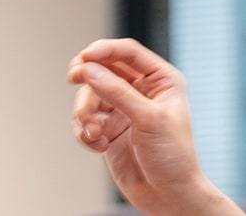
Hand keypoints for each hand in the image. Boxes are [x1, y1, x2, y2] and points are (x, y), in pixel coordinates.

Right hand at [69, 38, 243, 215]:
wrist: (169, 194)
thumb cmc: (172, 156)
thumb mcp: (148, 119)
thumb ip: (117, 92)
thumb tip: (89, 70)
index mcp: (162, 79)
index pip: (128, 52)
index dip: (104, 49)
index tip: (84, 57)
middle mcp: (142, 90)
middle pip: (104, 69)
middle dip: (87, 76)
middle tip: (73, 77)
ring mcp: (124, 109)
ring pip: (90, 96)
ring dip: (85, 113)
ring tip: (93, 133)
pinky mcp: (110, 129)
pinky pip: (85, 121)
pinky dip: (85, 132)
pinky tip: (98, 146)